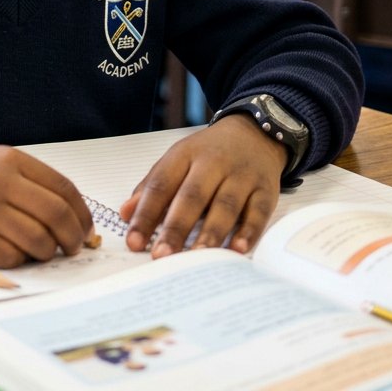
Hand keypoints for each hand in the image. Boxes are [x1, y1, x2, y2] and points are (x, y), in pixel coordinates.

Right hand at [0, 145, 94, 267]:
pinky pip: (11, 257)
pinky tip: (16, 252)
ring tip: (44, 251)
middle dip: (72, 237)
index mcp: (10, 160)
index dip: (82, 212)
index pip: (63, 188)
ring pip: (37, 241)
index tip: (86, 227)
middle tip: (73, 247)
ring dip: (48, 252)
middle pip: (56, 215)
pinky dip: (21, 260)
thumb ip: (32, 184)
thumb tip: (73, 218)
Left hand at [118, 116, 286, 258]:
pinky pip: (258, 212)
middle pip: (192, 196)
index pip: (161, 184)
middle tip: (161, 256)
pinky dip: (248, 232)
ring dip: (210, 234)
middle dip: (175, 227)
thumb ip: (152, 186)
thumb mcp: (177, 160)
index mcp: (184, 154)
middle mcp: (213, 163)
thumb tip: (126, 214)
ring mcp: (241, 176)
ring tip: (195, 258)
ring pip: (225, 206)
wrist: (254, 133)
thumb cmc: (209, 154)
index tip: (133, 241)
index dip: (146, 213)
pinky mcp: (266, 189)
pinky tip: (236, 250)